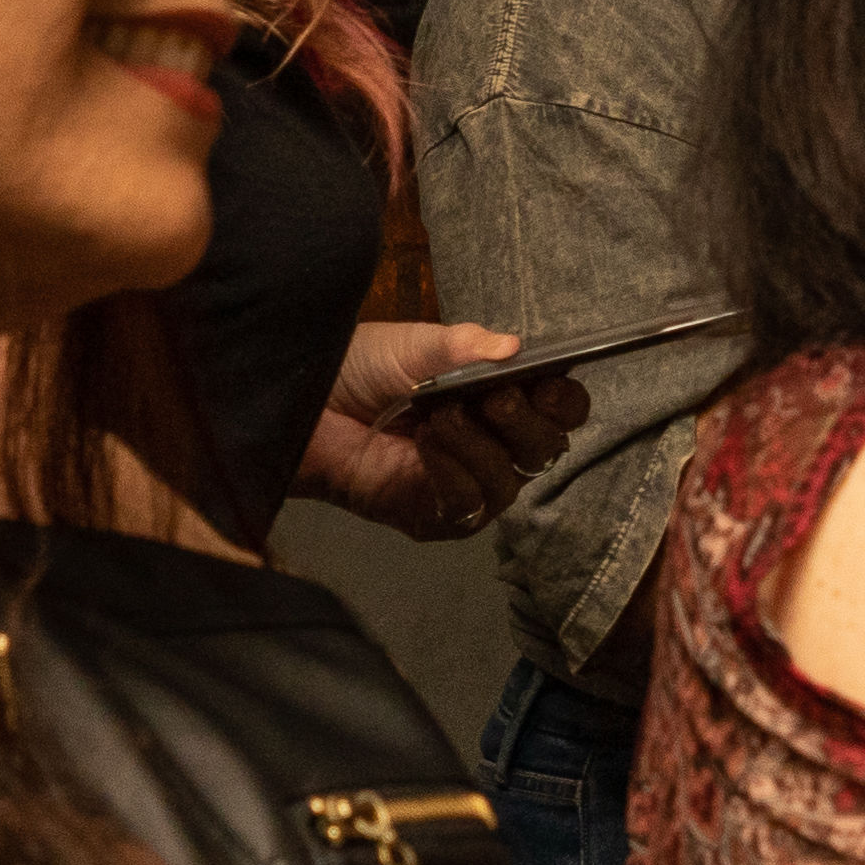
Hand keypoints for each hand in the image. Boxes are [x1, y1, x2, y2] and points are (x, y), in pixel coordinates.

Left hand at [293, 321, 587, 537]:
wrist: (301, 404)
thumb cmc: (359, 370)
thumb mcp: (414, 346)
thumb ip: (463, 345)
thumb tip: (514, 346)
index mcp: (504, 400)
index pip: (560, 410)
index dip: (563, 400)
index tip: (547, 384)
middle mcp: (495, 447)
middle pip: (545, 449)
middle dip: (525, 423)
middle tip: (494, 399)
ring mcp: (468, 486)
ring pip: (508, 482)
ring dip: (480, 447)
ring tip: (441, 416)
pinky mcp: (435, 518)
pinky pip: (466, 505)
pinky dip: (452, 471)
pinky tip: (426, 444)